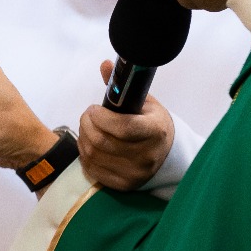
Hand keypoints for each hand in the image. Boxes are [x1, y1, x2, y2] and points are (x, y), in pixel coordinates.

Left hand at [77, 60, 175, 190]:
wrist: (167, 155)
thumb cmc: (151, 124)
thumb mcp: (144, 102)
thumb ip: (122, 86)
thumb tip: (105, 65)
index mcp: (156, 132)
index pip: (123, 127)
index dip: (101, 117)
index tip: (94, 109)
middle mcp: (147, 156)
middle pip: (103, 141)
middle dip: (87, 124)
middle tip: (87, 116)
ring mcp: (135, 173)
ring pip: (94, 155)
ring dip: (83, 138)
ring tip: (87, 128)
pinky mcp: (123, 185)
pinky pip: (93, 169)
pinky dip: (85, 155)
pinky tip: (90, 144)